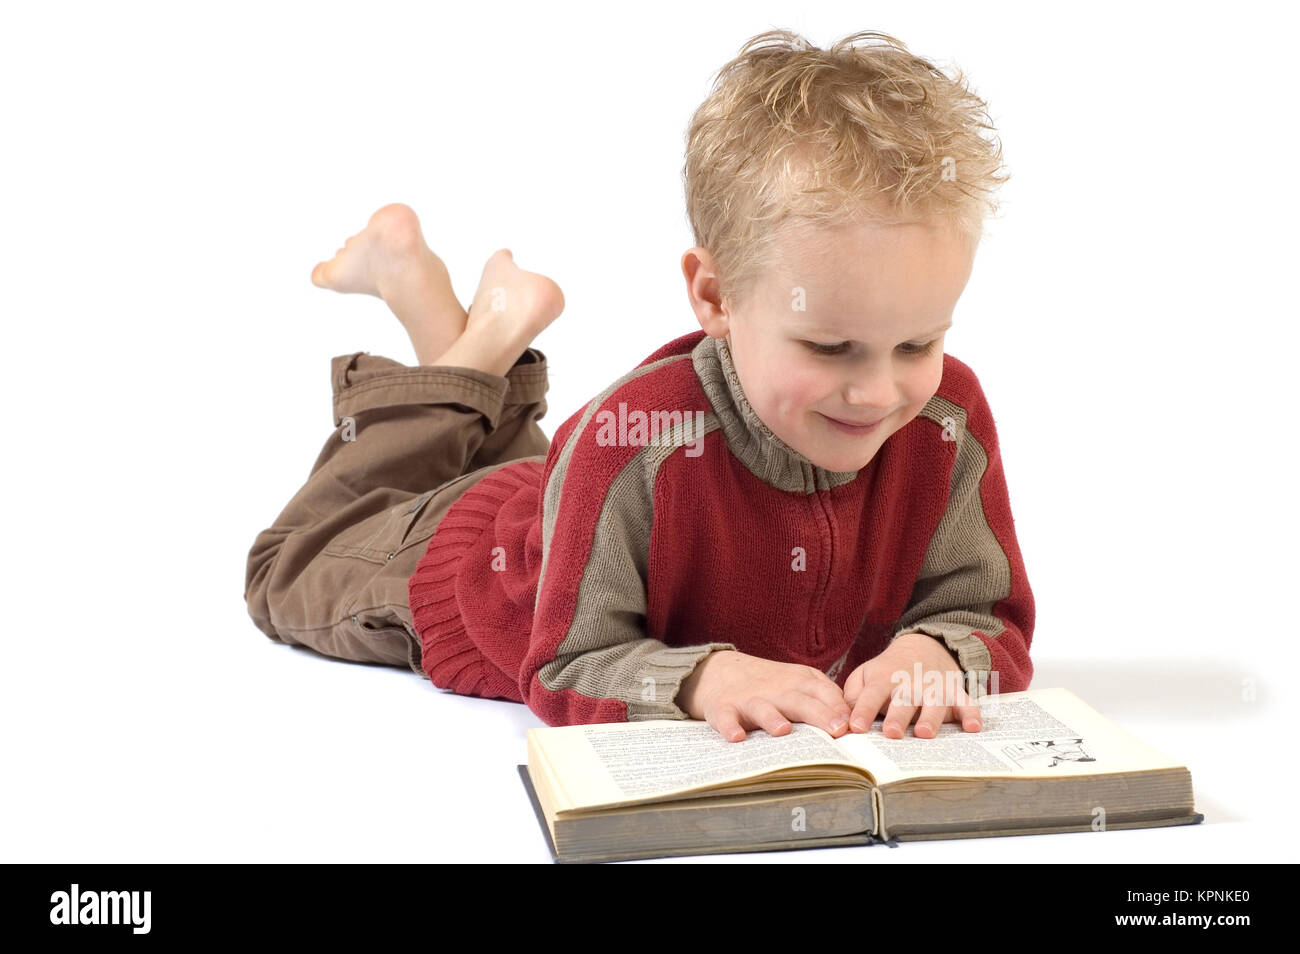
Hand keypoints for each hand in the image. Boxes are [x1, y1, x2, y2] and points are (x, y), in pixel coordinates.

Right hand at [677, 650, 852, 742]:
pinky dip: (729, 726)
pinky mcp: (723, 708)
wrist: (721, 671)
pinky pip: (726, 718)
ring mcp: (749, 699)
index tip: (854, 725)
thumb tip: (855, 722)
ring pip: (763, 709)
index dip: (839, 708)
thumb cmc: (771, 685)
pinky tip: (736, 737)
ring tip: (783, 730)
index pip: (825, 694)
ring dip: (772, 718)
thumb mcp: (800, 683)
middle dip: (819, 715)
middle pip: (800, 702)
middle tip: (836, 731)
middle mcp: (777, 691)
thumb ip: (826, 698)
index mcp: (800, 684)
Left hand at [842, 632, 982, 738]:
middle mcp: (909, 684)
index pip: (870, 696)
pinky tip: (973, 727)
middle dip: (897, 718)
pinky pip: (966, 703)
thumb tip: (847, 719)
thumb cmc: (888, 672)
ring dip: (930, 719)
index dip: (863, 712)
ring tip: (924, 733)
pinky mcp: (955, 693)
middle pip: (903, 702)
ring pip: (933, 704)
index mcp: (883, 680)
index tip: (856, 728)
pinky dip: (971, 714)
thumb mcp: (865, 675)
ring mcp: (934, 688)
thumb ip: (853, 695)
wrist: (924, 647)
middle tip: (891, 734)